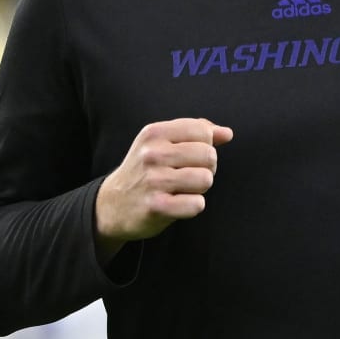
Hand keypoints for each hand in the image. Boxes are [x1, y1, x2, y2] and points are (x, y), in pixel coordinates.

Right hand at [96, 119, 232, 260]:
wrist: (112, 204)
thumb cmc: (146, 171)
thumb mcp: (162, 143)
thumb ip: (196, 133)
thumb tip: (227, 133)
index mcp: (155, 133)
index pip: (203, 131)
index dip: (205, 146)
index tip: (190, 157)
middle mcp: (152, 154)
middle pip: (209, 155)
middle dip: (206, 168)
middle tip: (187, 176)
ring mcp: (153, 180)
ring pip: (205, 179)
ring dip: (200, 188)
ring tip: (182, 190)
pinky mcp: (156, 207)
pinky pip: (197, 204)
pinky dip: (193, 206)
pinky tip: (178, 205)